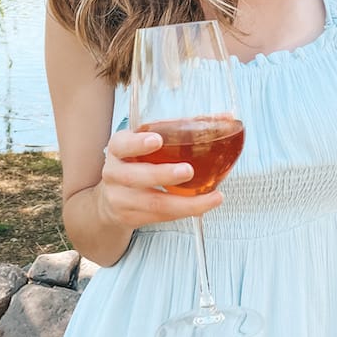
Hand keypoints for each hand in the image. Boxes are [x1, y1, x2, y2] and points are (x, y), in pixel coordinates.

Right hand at [97, 129, 222, 228]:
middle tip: (189, 170)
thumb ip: (179, 129)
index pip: (122, 144)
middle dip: (163, 174)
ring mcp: (120, 199)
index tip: (157, 139)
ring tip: (211, 197)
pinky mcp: (131, 218)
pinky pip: (160, 217)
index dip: (138, 143)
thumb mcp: (147, 142)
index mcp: (119, 148)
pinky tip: (203, 206)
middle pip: (135, 176)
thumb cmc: (138, 161)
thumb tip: (225, 118)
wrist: (111, 199)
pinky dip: (183, 211)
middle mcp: (114, 173)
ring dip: (184, 202)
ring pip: (152, 203)